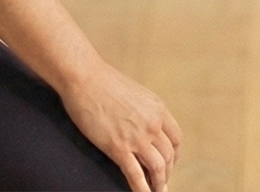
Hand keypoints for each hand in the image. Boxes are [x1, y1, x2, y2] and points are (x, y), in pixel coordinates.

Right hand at [58, 61, 182, 191]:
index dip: (174, 156)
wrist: (84, 78)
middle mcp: (153, 124)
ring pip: (157, 168)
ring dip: (158, 184)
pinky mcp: (118, 148)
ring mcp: (137, 137)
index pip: (176, 139)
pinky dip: (142, 189)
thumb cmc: (103, 83)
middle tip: (162, 182)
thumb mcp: (135, 94)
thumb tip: (144, 125)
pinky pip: (135, 175)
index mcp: (158, 109)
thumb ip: (144, 111)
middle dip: (167, 173)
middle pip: (168, 156)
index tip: (169, 164)